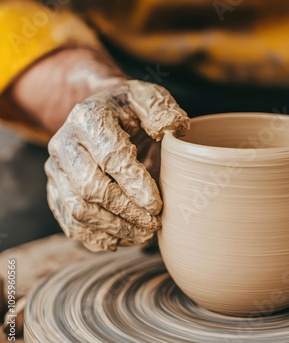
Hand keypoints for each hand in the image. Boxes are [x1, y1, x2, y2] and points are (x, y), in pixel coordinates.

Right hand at [45, 79, 188, 250]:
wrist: (100, 113)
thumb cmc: (130, 108)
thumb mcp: (148, 97)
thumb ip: (161, 109)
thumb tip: (172, 128)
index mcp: (88, 118)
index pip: (110, 157)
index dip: (134, 184)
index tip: (157, 205)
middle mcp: (64, 144)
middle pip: (90, 188)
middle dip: (126, 211)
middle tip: (154, 223)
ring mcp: (56, 170)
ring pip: (77, 210)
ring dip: (113, 229)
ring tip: (144, 235)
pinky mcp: (56, 190)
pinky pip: (69, 222)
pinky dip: (96, 237)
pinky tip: (123, 240)